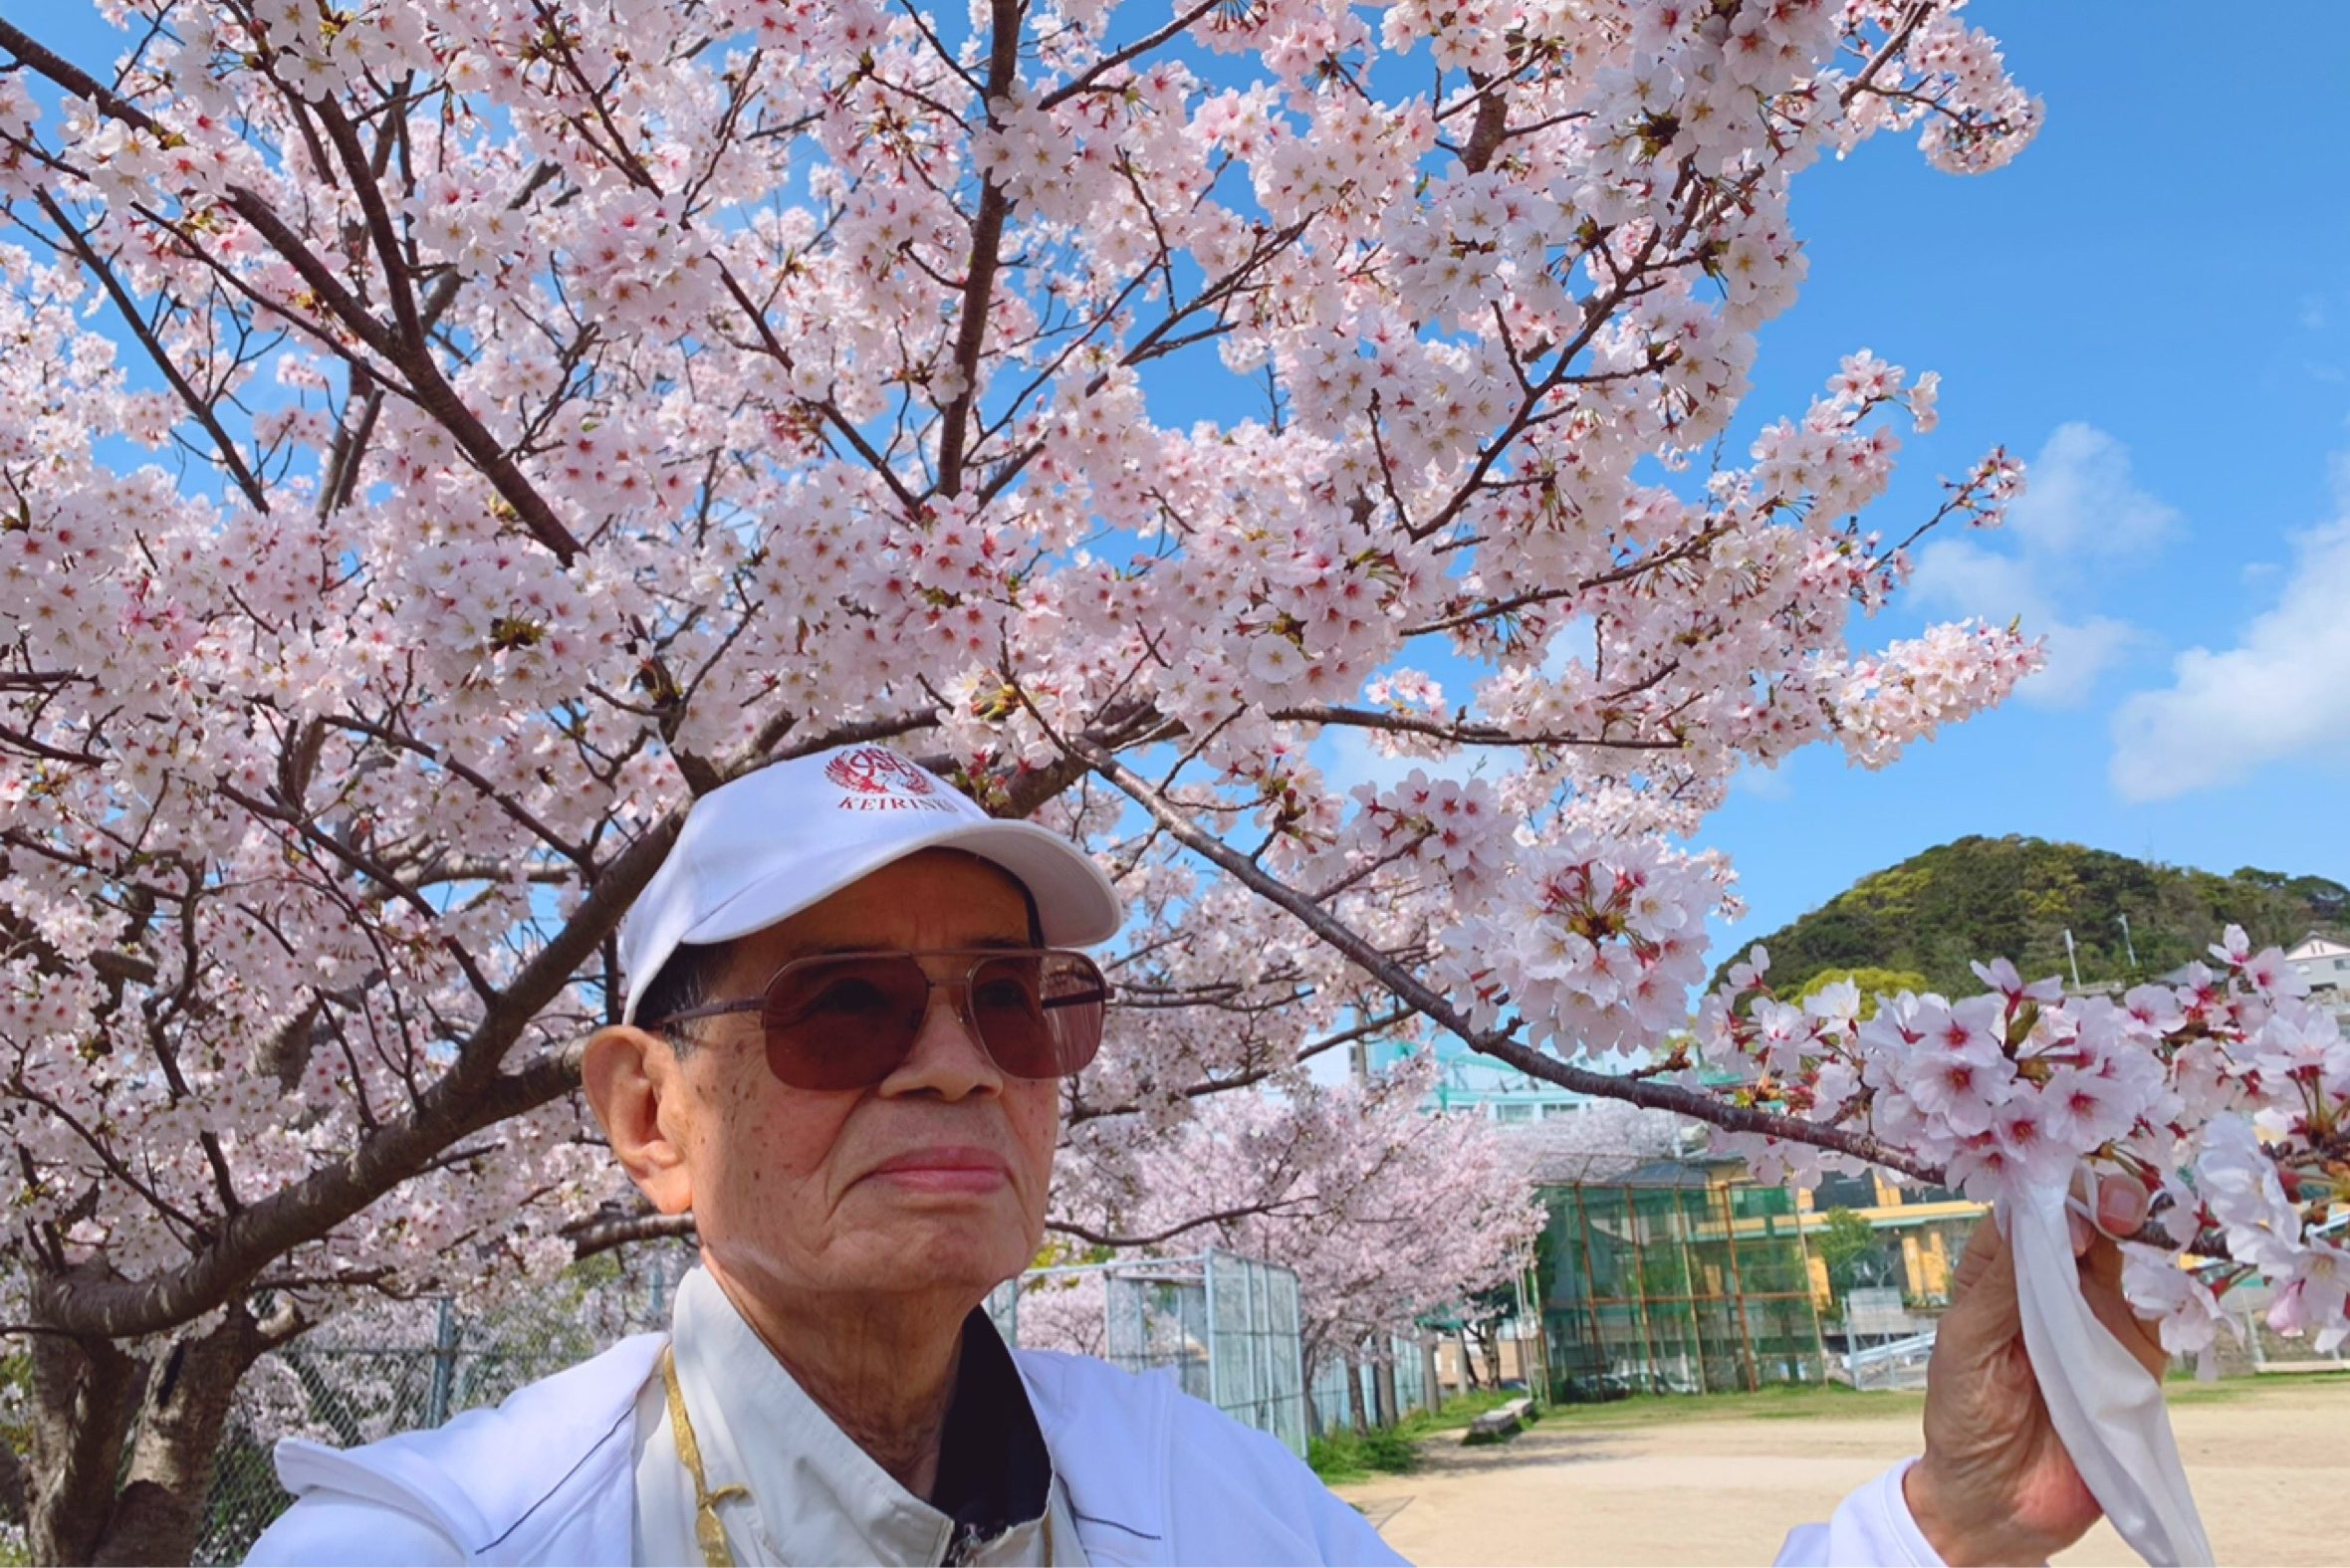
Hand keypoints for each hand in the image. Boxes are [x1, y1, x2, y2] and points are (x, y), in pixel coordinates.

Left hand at [1903, 1179, 2167, 1565]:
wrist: (1998, 1503)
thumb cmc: (1963, 1416)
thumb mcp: (1965, 1347)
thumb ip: (1998, 1286)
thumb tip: (2026, 1217)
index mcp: (2000, 1274)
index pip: (2028, 1212)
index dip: (2048, 1195)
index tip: (2063, 1199)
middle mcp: (2051, 1287)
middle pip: (2088, 1223)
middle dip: (2104, 1200)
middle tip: (2114, 1206)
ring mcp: (2098, 1321)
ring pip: (2132, 1259)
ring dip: (2143, 1237)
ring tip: (2142, 1231)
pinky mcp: (2135, 1360)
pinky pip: (2164, 1318)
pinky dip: (2174, 1295)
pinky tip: (2169, 1287)